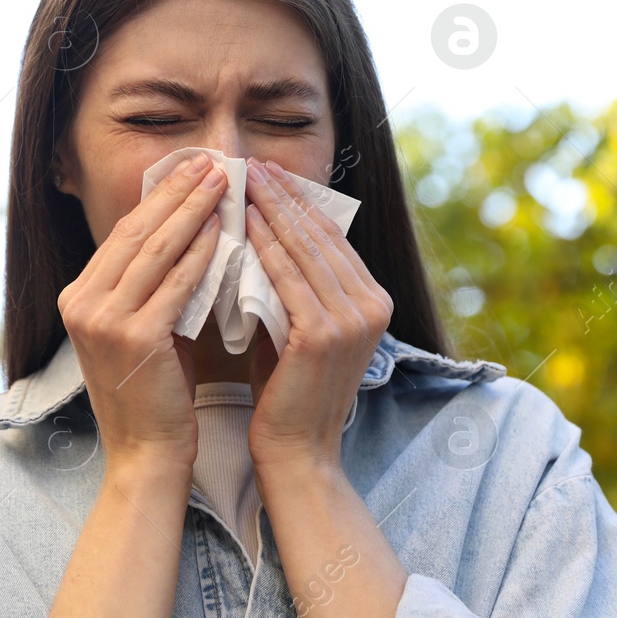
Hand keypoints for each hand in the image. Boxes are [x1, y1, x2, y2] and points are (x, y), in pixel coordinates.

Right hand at [56, 154, 227, 470]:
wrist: (146, 454)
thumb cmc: (156, 394)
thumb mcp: (144, 328)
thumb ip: (154, 285)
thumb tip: (189, 230)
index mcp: (79, 297)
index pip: (124, 233)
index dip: (160, 198)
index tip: (192, 169)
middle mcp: (81, 303)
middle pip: (136, 232)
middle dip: (177, 192)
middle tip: (211, 161)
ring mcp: (102, 320)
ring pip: (155, 250)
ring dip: (193, 211)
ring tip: (223, 182)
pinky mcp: (133, 338)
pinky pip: (175, 284)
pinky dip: (201, 254)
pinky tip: (224, 231)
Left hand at [242, 157, 392, 469]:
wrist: (296, 453)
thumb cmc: (287, 392)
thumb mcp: (297, 326)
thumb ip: (294, 286)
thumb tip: (265, 234)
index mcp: (373, 301)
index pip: (331, 238)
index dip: (299, 202)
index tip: (267, 174)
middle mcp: (373, 305)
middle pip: (321, 235)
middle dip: (284, 196)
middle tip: (251, 164)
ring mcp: (353, 319)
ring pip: (305, 249)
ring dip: (272, 210)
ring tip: (242, 181)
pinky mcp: (324, 334)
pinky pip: (288, 277)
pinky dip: (265, 245)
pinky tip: (244, 222)